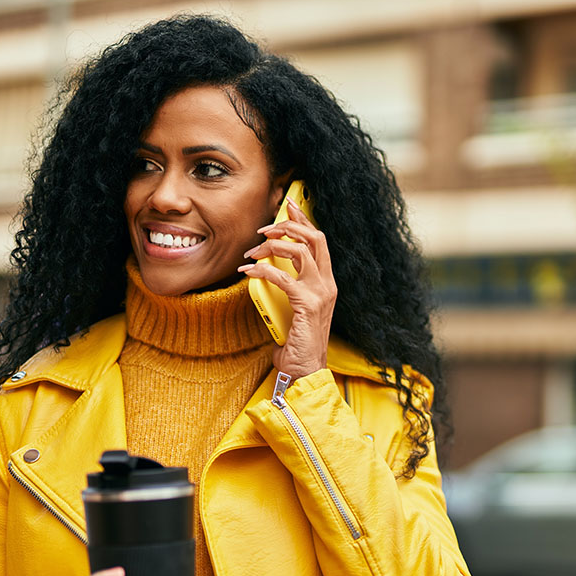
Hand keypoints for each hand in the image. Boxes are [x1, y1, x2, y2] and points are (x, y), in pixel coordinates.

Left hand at [239, 199, 336, 378]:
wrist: (305, 369)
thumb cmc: (296, 342)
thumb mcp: (295, 308)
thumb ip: (289, 287)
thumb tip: (267, 267)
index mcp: (327, 283)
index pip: (320, 242)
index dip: (304, 221)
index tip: (289, 206)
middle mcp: (328, 284)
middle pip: (315, 239)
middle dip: (290, 226)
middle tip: (266, 227)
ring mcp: (320, 294)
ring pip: (300, 252)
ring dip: (273, 246)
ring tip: (253, 252)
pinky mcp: (307, 305)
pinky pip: (282, 277)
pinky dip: (262, 270)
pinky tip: (248, 272)